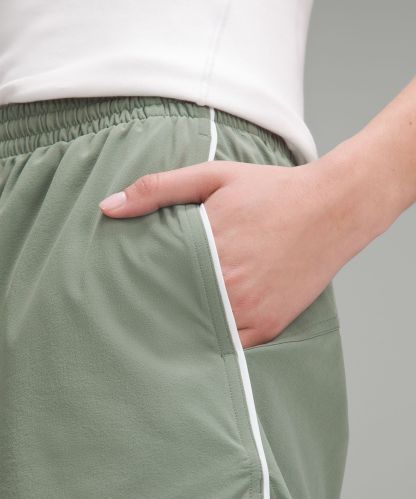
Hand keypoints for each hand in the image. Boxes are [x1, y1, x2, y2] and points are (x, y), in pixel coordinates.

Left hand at [98, 155, 375, 347]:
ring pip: (200, 331)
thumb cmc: (272, 191)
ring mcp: (251, 309)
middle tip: (129, 317)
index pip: (153, 277)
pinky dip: (214, 341)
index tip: (117, 293)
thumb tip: (108, 207)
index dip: (134, 286)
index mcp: (207, 246)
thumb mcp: (213, 176)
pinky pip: (231, 345)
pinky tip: (201, 331)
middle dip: (153, 311)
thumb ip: (158, 189)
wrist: (332, 208)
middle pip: (173, 308)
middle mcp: (227, 284)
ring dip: (182, 329)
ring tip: (160, 329)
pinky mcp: (269, 325)